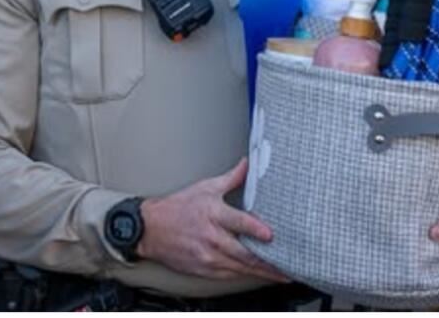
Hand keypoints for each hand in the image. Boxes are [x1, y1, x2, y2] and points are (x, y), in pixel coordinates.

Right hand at [136, 157, 288, 282]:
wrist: (149, 229)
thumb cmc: (176, 208)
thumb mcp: (204, 188)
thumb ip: (231, 178)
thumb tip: (248, 164)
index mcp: (212, 214)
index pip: (237, 222)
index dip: (255, 228)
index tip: (270, 234)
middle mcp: (211, 237)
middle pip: (244, 252)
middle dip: (268, 261)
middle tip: (290, 264)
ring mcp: (207, 256)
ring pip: (241, 268)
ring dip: (263, 272)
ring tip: (283, 274)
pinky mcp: (204, 269)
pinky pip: (231, 275)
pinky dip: (247, 275)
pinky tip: (260, 275)